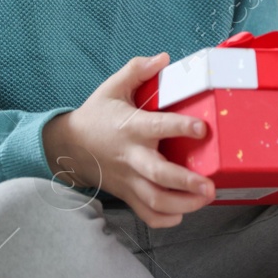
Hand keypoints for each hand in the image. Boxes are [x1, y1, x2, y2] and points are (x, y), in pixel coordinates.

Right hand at [42, 51, 214, 228]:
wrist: (69, 146)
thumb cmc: (96, 116)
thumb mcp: (112, 88)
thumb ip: (136, 70)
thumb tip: (163, 58)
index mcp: (131, 127)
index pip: (158, 127)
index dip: (180, 128)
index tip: (202, 129)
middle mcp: (131, 156)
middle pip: (157, 175)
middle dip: (185, 183)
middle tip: (209, 186)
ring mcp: (129, 178)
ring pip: (154, 200)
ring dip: (182, 204)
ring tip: (205, 199)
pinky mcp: (127, 193)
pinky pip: (145, 213)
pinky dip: (164, 219)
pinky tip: (182, 213)